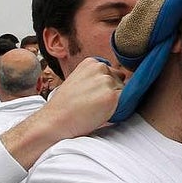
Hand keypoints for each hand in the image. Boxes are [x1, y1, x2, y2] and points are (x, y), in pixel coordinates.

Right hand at [0, 57, 124, 169]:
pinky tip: (100, 113)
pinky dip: (118, 110)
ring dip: (115, 101)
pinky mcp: (112, 95)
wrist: (55, 120)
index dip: (105, 88)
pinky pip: (126, 102)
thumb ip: (96, 77)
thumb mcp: (79, 81)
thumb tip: (120, 79)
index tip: (91, 96)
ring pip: (124, 92)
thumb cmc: (66, 105)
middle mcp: (101, 67)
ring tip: (95, 108)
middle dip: (112, 92)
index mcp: (91, 62)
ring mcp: (107, 81)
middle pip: (120, 81)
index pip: (112, 73)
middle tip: (92, 103)